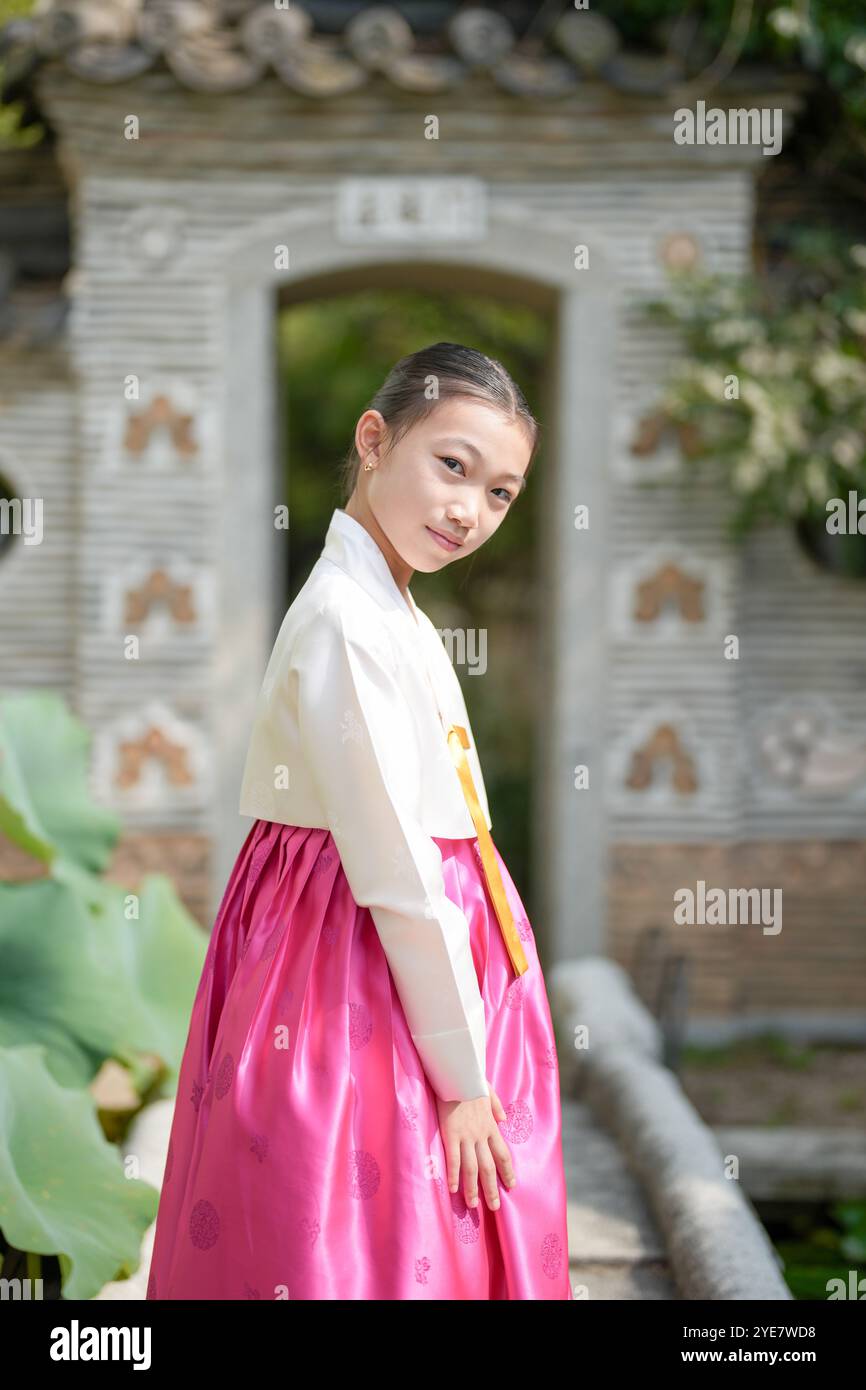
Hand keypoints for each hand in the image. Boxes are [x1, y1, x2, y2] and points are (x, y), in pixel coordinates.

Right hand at [436, 1080, 516, 1212]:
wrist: (458, 1073)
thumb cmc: (470, 1080)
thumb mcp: (489, 1091)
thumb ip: (497, 1106)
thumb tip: (503, 1120)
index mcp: (491, 1126)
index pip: (503, 1154)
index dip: (507, 1171)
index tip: (511, 1185)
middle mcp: (481, 1135)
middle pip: (489, 1167)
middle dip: (492, 1189)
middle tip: (494, 1207)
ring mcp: (466, 1136)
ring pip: (472, 1168)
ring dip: (473, 1188)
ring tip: (473, 1205)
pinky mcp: (451, 1134)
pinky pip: (453, 1159)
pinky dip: (454, 1176)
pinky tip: (453, 1189)